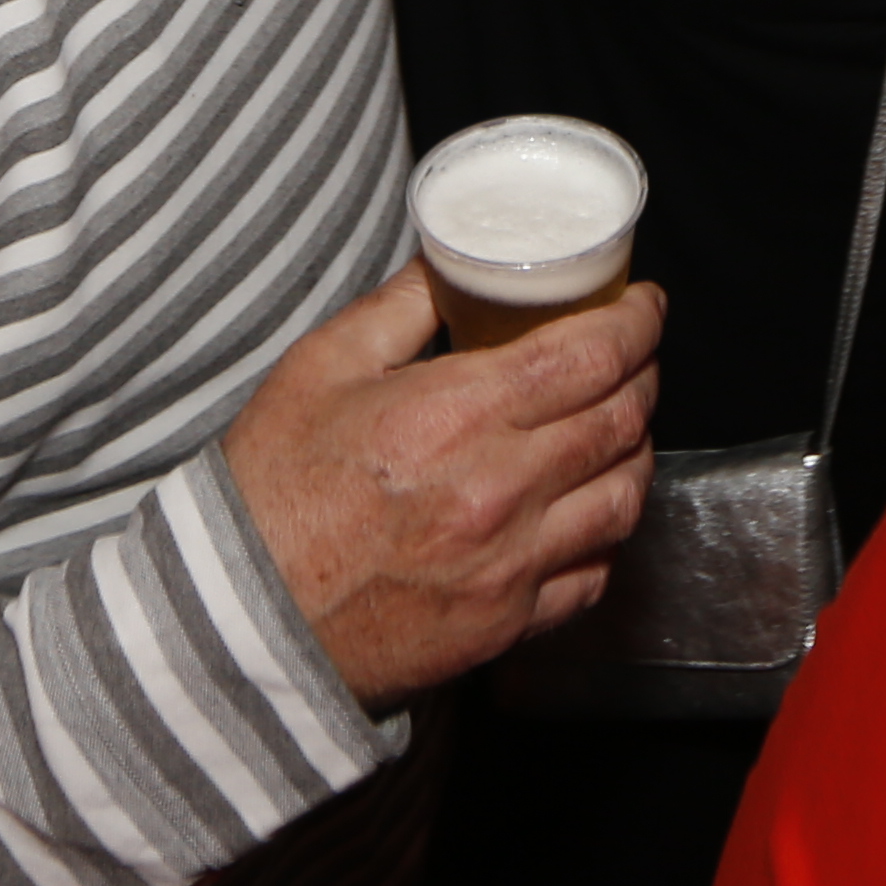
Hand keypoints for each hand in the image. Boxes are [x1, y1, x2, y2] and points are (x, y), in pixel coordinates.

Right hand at [225, 263, 662, 711]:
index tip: (643, 304)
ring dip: (637, 450)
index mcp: (456, 415)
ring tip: (621, 425)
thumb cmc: (271, 491)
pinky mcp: (507, 623)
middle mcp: (500, 490)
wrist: (241, 623)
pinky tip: (588, 507)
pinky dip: (608, 533)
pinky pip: (595, 573)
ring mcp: (511, 563)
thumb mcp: (321, 368)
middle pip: (622, 420)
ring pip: (624, 498)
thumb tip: (454, 262)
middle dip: (644, 375)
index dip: (636, 322)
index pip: (592, 356)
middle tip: (635, 353)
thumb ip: (401, 307)